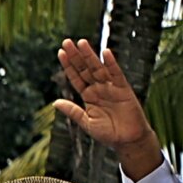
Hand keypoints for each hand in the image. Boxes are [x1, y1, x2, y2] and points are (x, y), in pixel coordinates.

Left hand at [53, 39, 162, 179]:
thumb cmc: (108, 133)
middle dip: (76, 56)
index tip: (60, 53)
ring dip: (90, 55)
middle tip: (66, 42)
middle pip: (85, 69)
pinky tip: (105, 53)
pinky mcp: (124, 89)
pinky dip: (111, 64)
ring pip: (98, 68)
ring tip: (81, 42)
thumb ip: (73, 111)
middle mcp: (98, 88)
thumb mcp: (86, 123)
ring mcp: (111, 87)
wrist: (128, 140)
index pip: (76, 77)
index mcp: (88, 96)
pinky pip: (116, 74)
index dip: (68, 66)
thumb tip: (55, 102)